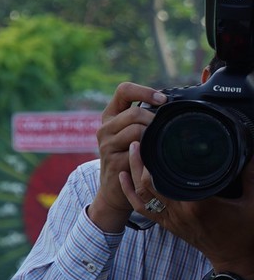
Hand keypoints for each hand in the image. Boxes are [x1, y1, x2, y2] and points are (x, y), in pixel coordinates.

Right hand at [90, 83, 165, 231]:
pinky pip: (137, 151)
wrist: (114, 189)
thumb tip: (175, 106)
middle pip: (134, 114)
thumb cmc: (129, 158)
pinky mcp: (112, 161)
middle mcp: (104, 128)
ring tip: (159, 145)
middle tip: (165, 130)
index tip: (162, 100)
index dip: (144, 91)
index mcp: (110, 116)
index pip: (124, 90)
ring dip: (153, 137)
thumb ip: (144, 119)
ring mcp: (106, 145)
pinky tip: (153, 158)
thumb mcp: (132, 134)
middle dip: (154, 120)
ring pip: (136, 131)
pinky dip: (149, 153)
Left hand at [120, 145, 253, 276]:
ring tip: (133, 151)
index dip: (159, 159)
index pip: (169, 178)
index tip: (157, 139)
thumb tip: (252, 152)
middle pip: (149, 184)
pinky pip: (141, 208)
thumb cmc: (245, 232)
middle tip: (139, 139)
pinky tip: (123, 176)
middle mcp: (179, 211)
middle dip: (141, 161)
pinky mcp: (167, 225)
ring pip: (142, 194)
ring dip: (133, 173)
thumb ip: (252, 176)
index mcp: (198, 204)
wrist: (235, 259)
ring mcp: (170, 220)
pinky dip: (129, 192)